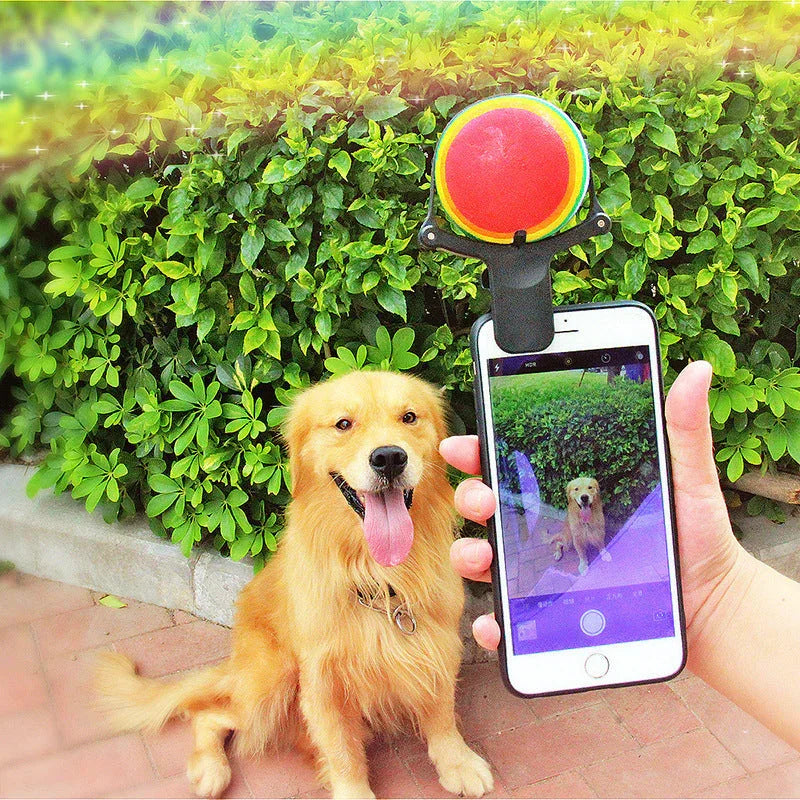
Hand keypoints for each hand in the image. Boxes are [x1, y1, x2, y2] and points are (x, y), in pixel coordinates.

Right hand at [441, 360, 748, 661]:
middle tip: (484, 500)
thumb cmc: (697, 537)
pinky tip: (496, 623)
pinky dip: (493, 623)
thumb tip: (695, 370)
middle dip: (471, 497)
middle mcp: (548, 527)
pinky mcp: (550, 614)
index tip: (461, 445)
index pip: (514, 464)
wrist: (713, 606)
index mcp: (568, 492)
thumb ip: (682, 427)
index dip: (481, 450)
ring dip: (469, 555)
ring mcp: (546, 572)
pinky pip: (509, 620)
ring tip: (482, 559)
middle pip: (490, 507)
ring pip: (487, 559)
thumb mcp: (688, 479)